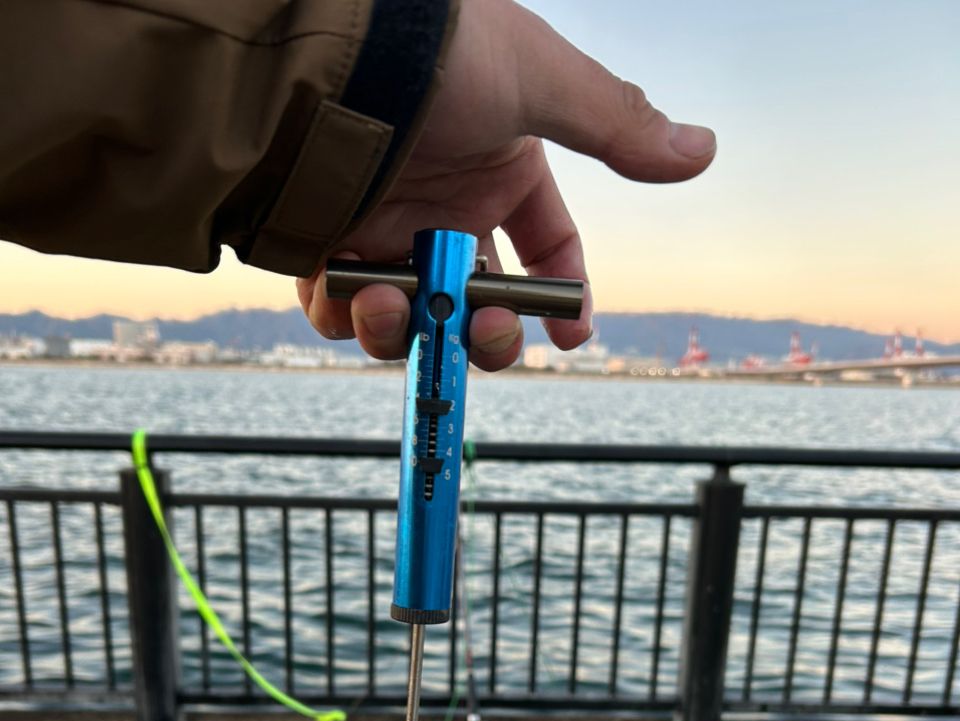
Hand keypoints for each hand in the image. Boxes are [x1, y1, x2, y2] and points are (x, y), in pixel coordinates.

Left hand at [298, 0, 715, 369]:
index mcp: (502, 169)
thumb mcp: (538, 83)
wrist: (323, 48)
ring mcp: (385, 227)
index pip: (550, 248)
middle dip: (486, 334)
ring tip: (395, 309)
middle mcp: (446, 205)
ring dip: (411, 333)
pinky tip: (352, 298)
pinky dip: (346, 317)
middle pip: (481, 303)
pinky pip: (338, 307)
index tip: (570, 335)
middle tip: (481, 332)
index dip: (565, 297)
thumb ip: (617, 126)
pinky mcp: (324, 242)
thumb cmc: (434, 51)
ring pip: (412, 316)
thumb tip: (703, 151)